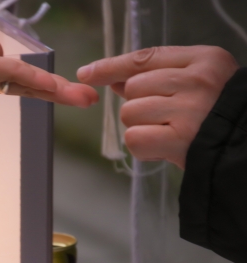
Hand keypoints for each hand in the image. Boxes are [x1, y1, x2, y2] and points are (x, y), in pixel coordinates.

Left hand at [0, 0, 97, 106]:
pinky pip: (16, 75)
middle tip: (86, 100)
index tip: (64, 89)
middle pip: (25, 87)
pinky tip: (60, 89)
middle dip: (56, 94)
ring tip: (85, 99)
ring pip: (26, 85)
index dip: (41, 84)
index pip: (15, 79)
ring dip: (57, 92)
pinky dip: (41, 82)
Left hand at [77, 46, 237, 168]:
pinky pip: (134, 139)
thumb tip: (113, 80)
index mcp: (204, 60)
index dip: (112, 66)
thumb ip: (157, 76)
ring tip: (167, 132)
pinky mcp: (180, 140)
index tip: (87, 73)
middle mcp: (197, 81)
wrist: (243, 146)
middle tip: (165, 117)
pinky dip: (142, 147)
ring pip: (130, 113)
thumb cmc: (215, 115)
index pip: (145, 58)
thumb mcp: (196, 82)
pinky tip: (163, 147)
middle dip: (139, 105)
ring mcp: (189, 110)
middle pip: (132, 89)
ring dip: (141, 127)